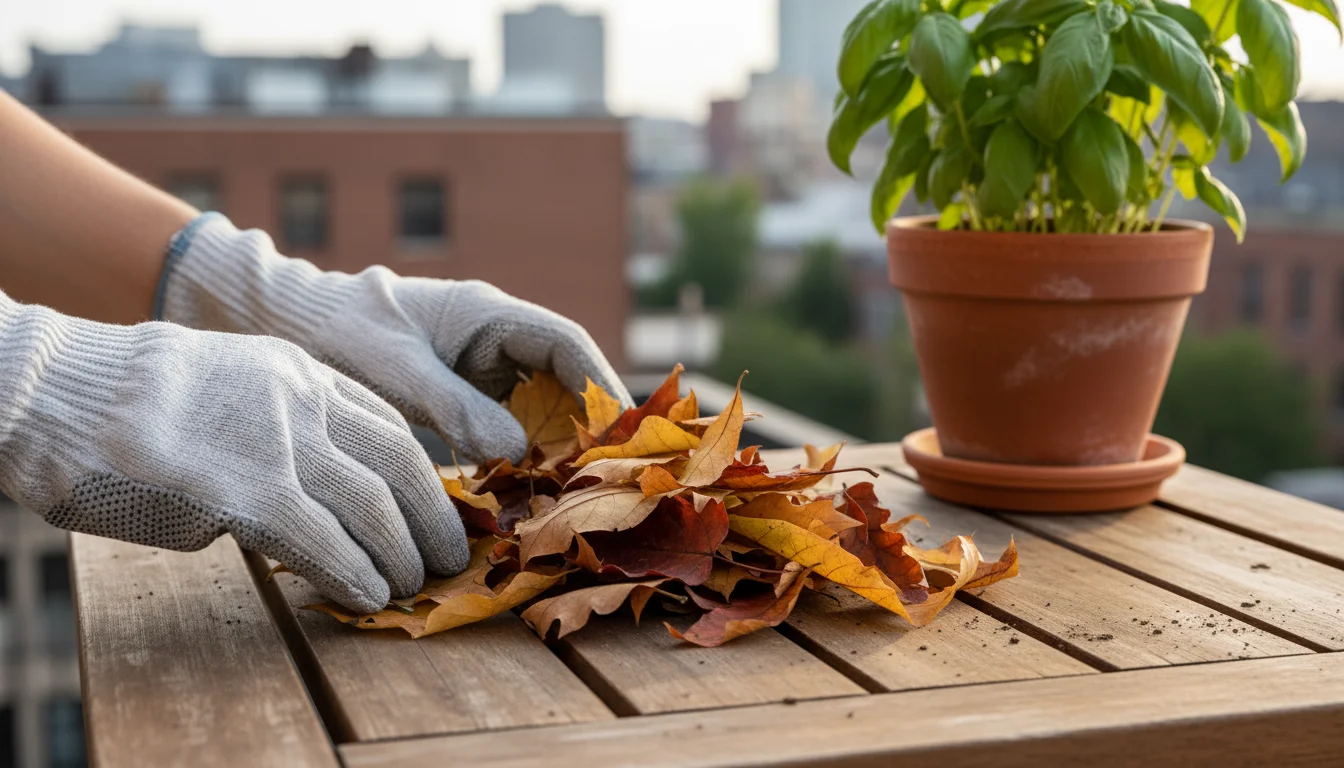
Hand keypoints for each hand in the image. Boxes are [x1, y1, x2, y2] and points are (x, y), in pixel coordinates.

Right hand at [0, 294, 466, 613]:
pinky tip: (368, 596)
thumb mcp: (228, 384)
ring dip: (400, 555)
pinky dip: (354, 574)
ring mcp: (275, 443)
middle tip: (448, 557)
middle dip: (433, 518)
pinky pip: (322, 542)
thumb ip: (280, 423)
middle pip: (399, 465)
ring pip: (372, 507)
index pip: (390, 427)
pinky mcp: (243, 491)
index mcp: (300, 371)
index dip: (425, 476)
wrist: (57, 393)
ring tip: (411, 586)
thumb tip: (314, 485)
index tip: (441, 510)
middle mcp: (300, 400)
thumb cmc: (130, 400)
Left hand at [159, 214, 632, 462]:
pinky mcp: (465, 397)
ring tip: (572, 494)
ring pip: (543, 406)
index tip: (620, 431)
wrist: (291, 326)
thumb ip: (455, 408)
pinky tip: (525, 495)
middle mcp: (495, 339)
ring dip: (559, 447)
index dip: (600, 385)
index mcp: (487, 314)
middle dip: (588, 426)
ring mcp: (482, 368)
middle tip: (604, 478)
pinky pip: (511, 426)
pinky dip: (524, 459)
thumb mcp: (395, 374)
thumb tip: (515, 451)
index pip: (565, 344)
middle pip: (565, 379)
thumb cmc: (340, 335)